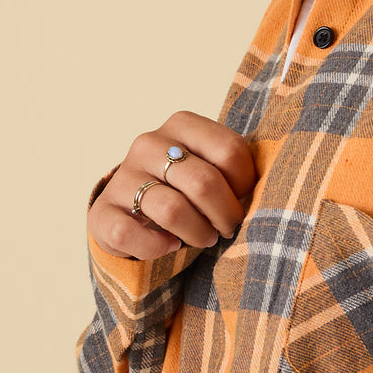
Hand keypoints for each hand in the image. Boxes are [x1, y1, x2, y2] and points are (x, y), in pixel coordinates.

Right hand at [88, 111, 257, 259]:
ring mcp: (122, 176)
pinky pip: (130, 233)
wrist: (134, 212)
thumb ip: (235, 168)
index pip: (231, 151)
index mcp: (182, 124)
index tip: (243, 199)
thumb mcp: (212, 168)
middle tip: (228, 229)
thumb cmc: (188, 190)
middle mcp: (148, 143)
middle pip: (204, 183)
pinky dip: (156, 247)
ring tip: (204, 238)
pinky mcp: (102, 211)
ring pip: (171, 210)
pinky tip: (168, 246)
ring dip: (198, 234)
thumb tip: (269, 189)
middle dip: (225, 216)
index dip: (245, 185)